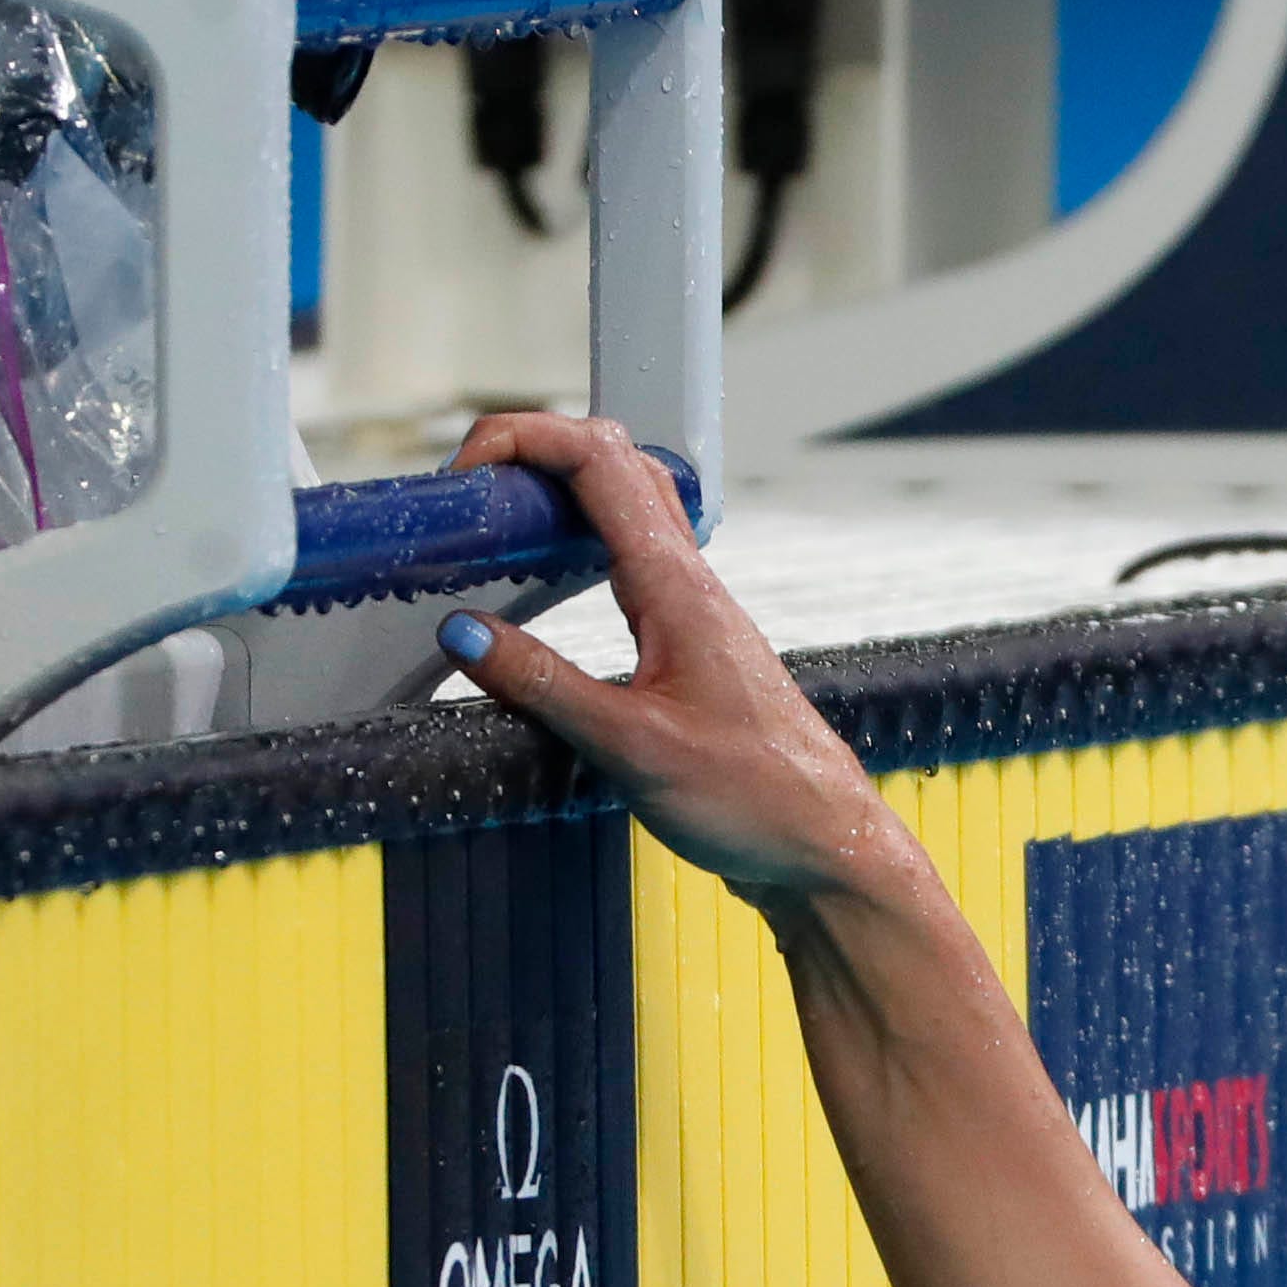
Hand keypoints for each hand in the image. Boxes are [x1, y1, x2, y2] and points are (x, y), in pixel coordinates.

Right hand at [432, 411, 903, 906]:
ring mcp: (692, 612)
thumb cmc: (754, 799)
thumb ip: (543, 686)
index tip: (464, 473)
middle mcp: (689, 584)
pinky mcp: (688, 648)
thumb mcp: (632, 746)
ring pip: (626, 510)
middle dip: (535, 452)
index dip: (524, 438)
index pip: (598, 462)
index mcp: (677, 587)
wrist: (824, 847)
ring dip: (558, 494)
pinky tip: (542, 587)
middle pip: (614, 465)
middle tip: (470, 493)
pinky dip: (578, 548)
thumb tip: (462, 633)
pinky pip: (628, 564)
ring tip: (491, 525)